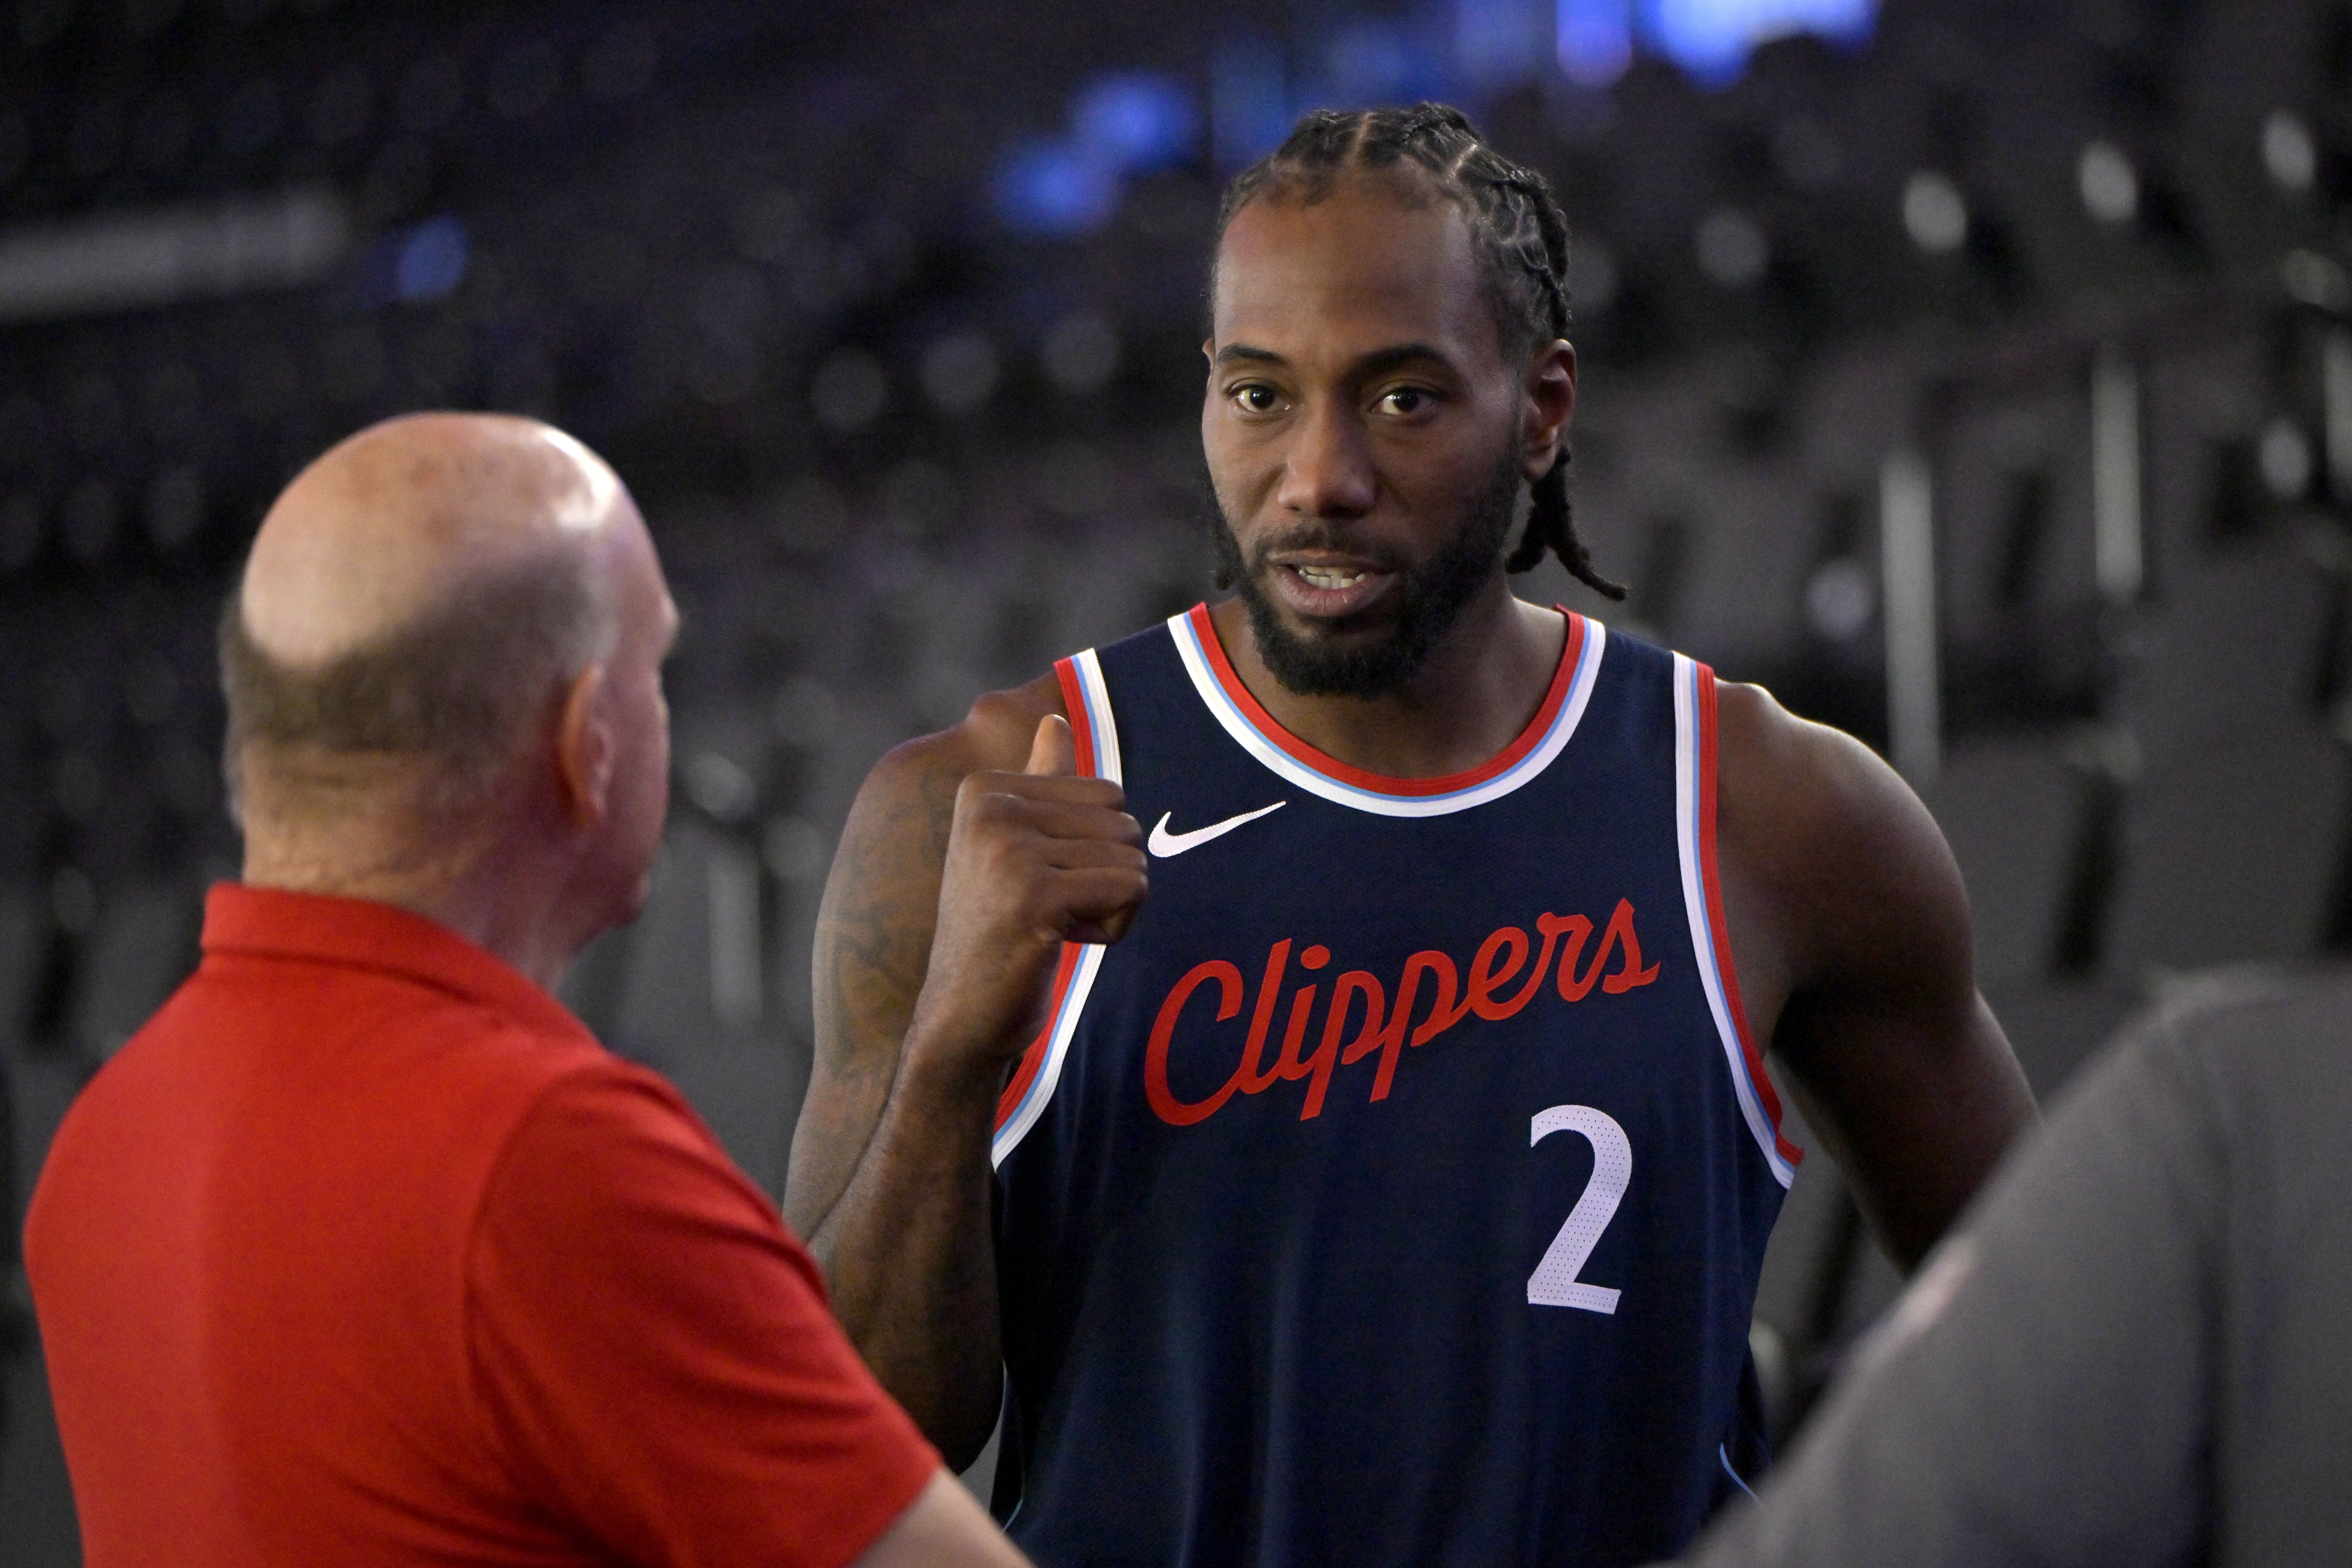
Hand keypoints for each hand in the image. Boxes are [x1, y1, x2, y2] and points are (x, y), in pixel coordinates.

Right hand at [908, 716, 1147, 1073]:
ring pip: (1133, 858)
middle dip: (1108, 874)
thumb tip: (1054, 717)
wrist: (961, 1014)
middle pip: (1124, 822)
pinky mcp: (1036, 895)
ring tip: (1053, 927)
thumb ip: (1037, 781)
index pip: (1106, 793)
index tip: (1041, 881)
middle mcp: (991, 807)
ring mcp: (1010, 850)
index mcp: (985, 787)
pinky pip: (1131, 889)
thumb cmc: (996, 930)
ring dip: (1110, 904)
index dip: (1093, 847)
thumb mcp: (1010, 845)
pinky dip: (1114, 926)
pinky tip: (1061, 943)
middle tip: (1050, 910)